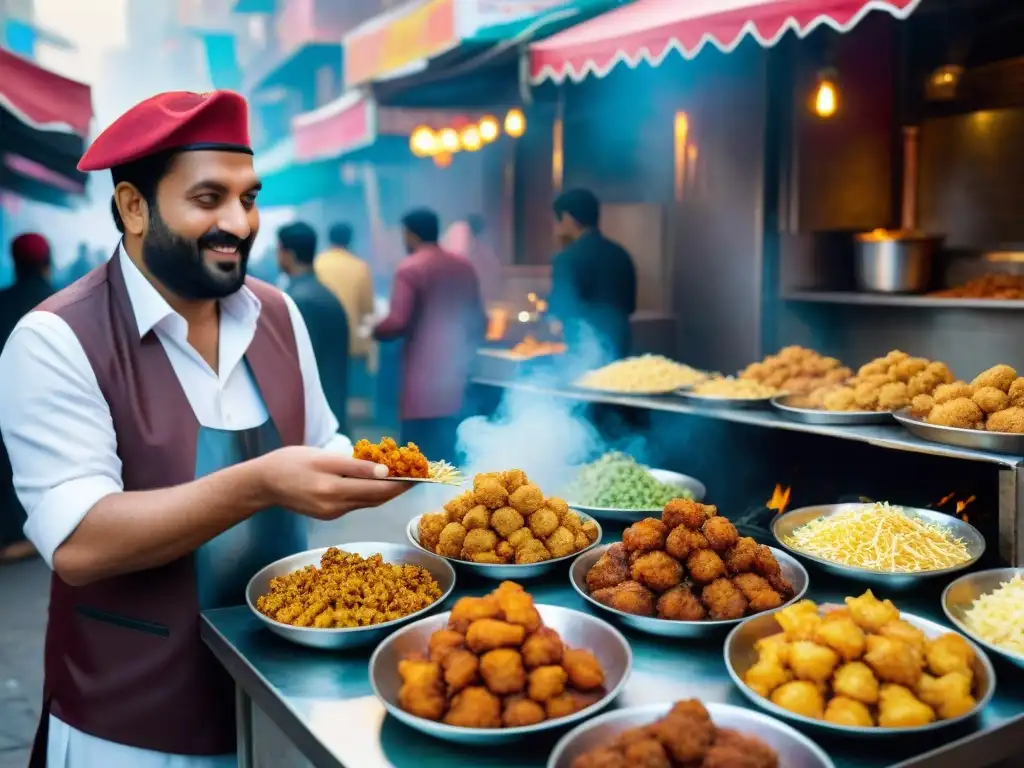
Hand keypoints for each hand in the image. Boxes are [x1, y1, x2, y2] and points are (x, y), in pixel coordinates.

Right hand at [256, 446, 410, 519]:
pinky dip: (369, 494)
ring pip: (367, 502)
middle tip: (416, 474)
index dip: (401, 483)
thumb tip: (385, 472)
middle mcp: (335, 506)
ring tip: (402, 477)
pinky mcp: (328, 515)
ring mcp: (332, 513)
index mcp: (334, 490)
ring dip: (385, 491)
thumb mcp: (324, 457)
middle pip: (376, 499)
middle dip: (398, 487)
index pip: (378, 489)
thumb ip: (356, 466)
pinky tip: (376, 483)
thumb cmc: (291, 462)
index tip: (418, 473)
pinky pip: (355, 504)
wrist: (263, 483)